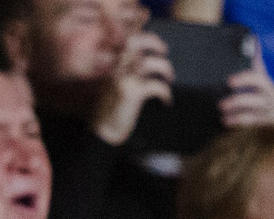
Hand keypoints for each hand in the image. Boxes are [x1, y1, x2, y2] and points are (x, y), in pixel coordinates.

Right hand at [92, 28, 173, 145]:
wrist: (104, 131)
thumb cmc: (112, 109)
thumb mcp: (118, 84)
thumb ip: (128, 70)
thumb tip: (145, 60)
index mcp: (114, 62)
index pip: (127, 38)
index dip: (141, 32)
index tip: (151, 34)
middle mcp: (117, 66)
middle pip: (137, 41)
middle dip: (154, 42)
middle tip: (164, 51)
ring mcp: (124, 78)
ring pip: (151, 63)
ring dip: (166, 69)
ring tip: (170, 77)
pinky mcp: (132, 93)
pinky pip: (157, 86)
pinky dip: (166, 93)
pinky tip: (166, 100)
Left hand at [219, 63, 273, 127]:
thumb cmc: (264, 92)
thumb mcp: (261, 75)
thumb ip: (255, 60)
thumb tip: (253, 37)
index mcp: (267, 85)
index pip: (258, 79)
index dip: (244, 79)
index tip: (229, 81)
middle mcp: (271, 99)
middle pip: (256, 100)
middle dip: (238, 101)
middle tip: (220, 104)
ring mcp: (270, 113)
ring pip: (253, 115)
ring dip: (237, 115)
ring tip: (222, 113)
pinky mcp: (267, 125)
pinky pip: (251, 125)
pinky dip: (237, 123)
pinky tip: (226, 120)